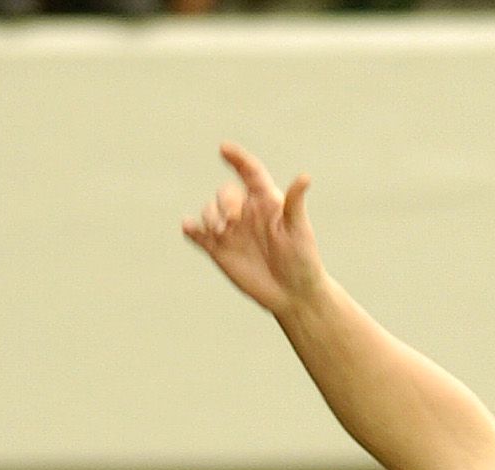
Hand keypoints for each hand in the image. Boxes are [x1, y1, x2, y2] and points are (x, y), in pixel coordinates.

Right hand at [182, 144, 325, 319]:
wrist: (294, 295)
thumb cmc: (303, 261)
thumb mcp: (299, 231)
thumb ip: (295, 203)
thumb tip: (305, 176)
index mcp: (266, 202)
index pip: (249, 172)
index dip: (237, 158)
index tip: (225, 148)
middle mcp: (245, 212)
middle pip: (226, 192)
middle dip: (225, 200)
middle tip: (233, 219)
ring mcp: (230, 230)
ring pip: (209, 210)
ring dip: (208, 215)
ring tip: (219, 230)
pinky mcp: (218, 249)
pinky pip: (197, 233)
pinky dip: (191, 228)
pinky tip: (190, 228)